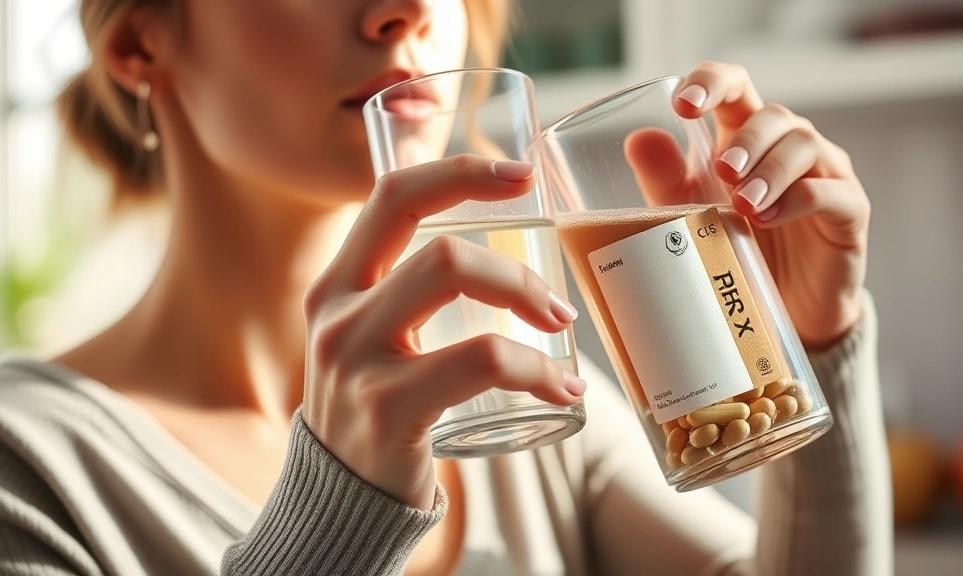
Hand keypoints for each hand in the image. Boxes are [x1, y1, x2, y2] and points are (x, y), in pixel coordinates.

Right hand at [300, 155, 583, 509]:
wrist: (340, 503)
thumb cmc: (376, 411)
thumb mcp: (370, 339)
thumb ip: (403, 294)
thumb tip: (490, 256)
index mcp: (337, 285)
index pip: (392, 196)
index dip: (460, 173)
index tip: (520, 174)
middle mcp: (337, 312)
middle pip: (436, 243)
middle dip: (514, 268)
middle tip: (556, 304)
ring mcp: (356, 359)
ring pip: (455, 280)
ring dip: (527, 300)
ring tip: (561, 335)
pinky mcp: (386, 406)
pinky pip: (483, 360)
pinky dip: (538, 369)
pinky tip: (563, 389)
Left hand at [625, 62, 868, 349]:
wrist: (777, 308)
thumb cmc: (733, 248)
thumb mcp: (687, 214)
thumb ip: (664, 179)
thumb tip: (637, 139)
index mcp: (744, 137)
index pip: (735, 87)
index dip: (712, 83)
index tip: (684, 105)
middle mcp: (787, 146)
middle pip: (774, 115)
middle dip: (747, 141)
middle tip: (724, 172)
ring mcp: (823, 174)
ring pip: (805, 144)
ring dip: (770, 170)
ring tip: (744, 205)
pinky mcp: (849, 211)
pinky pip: (831, 191)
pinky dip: (799, 200)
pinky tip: (769, 219)